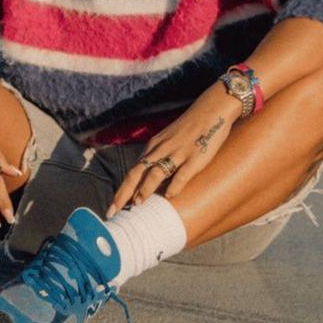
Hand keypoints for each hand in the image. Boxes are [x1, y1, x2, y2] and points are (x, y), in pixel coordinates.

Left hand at [108, 83, 241, 216]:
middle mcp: (161, 150)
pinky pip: (182, 174)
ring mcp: (177, 153)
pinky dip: (174, 185)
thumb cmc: (188, 129)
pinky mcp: (195, 157)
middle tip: (112, 211)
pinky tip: (169, 196)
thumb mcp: (167, 141)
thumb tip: (148, 181)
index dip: (121, 190)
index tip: (112, 207)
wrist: (210, 111)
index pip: (132, 171)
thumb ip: (157, 157)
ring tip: (137, 204)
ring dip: (144, 189)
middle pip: (136, 172)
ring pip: (156, 172)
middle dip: (123, 193)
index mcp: (153, 146)